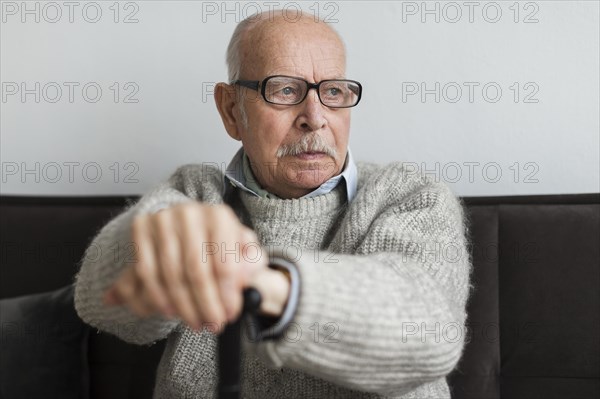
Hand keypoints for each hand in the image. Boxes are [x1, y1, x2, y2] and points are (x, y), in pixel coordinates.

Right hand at [103, 202, 276, 333]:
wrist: (190, 226)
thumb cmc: (220, 242)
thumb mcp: (243, 249)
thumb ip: (251, 263)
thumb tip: (245, 277)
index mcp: (220, 216)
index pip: (224, 262)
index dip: (227, 294)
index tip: (229, 315)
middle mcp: (190, 213)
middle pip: (196, 270)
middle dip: (205, 304)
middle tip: (212, 325)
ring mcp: (163, 219)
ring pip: (171, 274)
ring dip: (184, 306)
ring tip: (195, 322)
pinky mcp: (142, 227)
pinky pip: (147, 271)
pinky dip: (159, 296)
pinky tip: (171, 310)